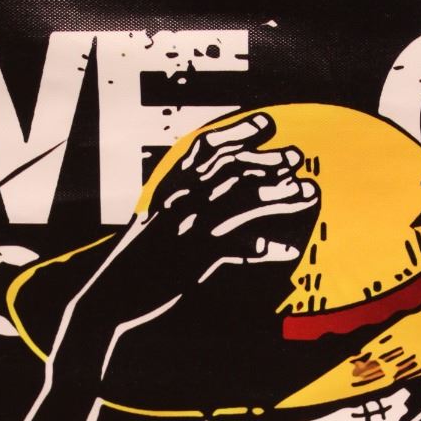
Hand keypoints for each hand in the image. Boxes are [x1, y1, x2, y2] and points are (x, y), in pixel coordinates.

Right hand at [76, 112, 318, 328]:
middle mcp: (180, 202)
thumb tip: (210, 189)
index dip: (239, 132)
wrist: (110, 296)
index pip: (205, 147)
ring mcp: (188, 229)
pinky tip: (288, 252)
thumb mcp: (154, 220)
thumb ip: (180, 200)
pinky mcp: (194, 260)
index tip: (268, 124)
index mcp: (169, 188)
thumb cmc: (135, 260)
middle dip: (268, 160)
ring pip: (242, 203)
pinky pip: (237, 250)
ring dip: (280, 196)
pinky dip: (264, 250)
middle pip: (231, 170)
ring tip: (310, 192)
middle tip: (296, 156)